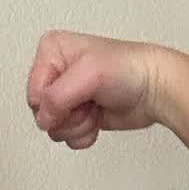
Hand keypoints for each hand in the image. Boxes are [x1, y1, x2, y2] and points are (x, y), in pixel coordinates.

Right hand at [27, 32, 167, 148]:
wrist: (154, 89)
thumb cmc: (130, 69)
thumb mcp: (89, 72)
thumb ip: (57, 96)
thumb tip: (44, 119)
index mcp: (52, 51)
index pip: (34, 92)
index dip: (53, 101)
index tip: (76, 93)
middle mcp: (57, 73)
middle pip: (41, 113)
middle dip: (66, 114)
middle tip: (87, 100)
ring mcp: (68, 96)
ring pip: (54, 128)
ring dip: (77, 124)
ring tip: (95, 106)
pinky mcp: (78, 115)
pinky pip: (67, 138)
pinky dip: (83, 134)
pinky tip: (98, 117)